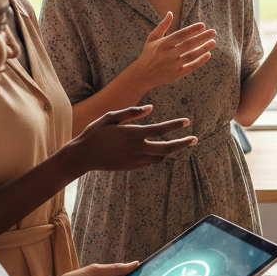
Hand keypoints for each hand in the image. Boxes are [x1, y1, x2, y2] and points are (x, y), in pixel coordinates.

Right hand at [72, 105, 196, 171]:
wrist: (82, 157)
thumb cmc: (95, 133)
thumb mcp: (111, 117)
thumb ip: (132, 112)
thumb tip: (150, 108)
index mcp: (134, 134)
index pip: (161, 130)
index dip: (176, 126)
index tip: (187, 121)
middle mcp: (137, 149)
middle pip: (167, 148)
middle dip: (183, 144)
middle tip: (194, 139)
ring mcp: (135, 160)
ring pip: (160, 157)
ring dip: (170, 151)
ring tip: (177, 144)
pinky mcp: (132, 167)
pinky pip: (150, 162)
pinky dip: (157, 156)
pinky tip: (158, 150)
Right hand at [134, 13, 215, 89]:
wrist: (142, 76)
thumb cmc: (148, 55)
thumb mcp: (152, 39)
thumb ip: (162, 26)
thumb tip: (170, 13)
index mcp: (162, 44)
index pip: (180, 35)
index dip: (192, 30)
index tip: (203, 25)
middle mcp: (168, 55)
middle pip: (189, 45)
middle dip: (202, 37)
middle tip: (213, 32)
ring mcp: (173, 65)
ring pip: (192, 56)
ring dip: (204, 48)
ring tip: (213, 42)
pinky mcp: (177, 75)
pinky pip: (191, 67)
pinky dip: (200, 61)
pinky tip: (208, 54)